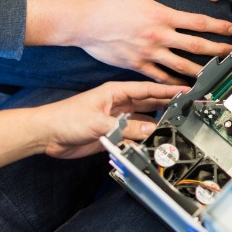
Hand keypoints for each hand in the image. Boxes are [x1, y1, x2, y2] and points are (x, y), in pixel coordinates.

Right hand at [30, 0, 231, 82]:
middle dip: (217, 50)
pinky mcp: (137, 65)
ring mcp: (149, 53)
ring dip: (200, 71)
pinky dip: (173, 84)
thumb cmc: (106, 2)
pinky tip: (183, 88)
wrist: (82, 21)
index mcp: (161, 16)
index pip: (198, 22)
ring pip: (181, 66)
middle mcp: (158, 36)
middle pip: (196, 46)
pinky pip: (159, 78)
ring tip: (214, 75)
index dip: (218, 26)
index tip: (230, 29)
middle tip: (230, 53)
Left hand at [35, 81, 185, 158]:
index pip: (146, 89)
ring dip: (154, 126)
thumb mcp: (99, 122)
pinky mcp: (111, 135)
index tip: (183, 90)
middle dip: (165, 105)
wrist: (47, 135)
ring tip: (171, 127)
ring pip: (142, 122)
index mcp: (115, 93)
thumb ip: (127, 128)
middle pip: (148, 104)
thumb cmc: (65, 118)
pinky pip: (132, 137)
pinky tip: (150, 143)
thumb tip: (149, 131)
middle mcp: (118, 105)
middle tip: (184, 109)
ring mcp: (115, 120)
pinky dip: (141, 140)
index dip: (166, 90)